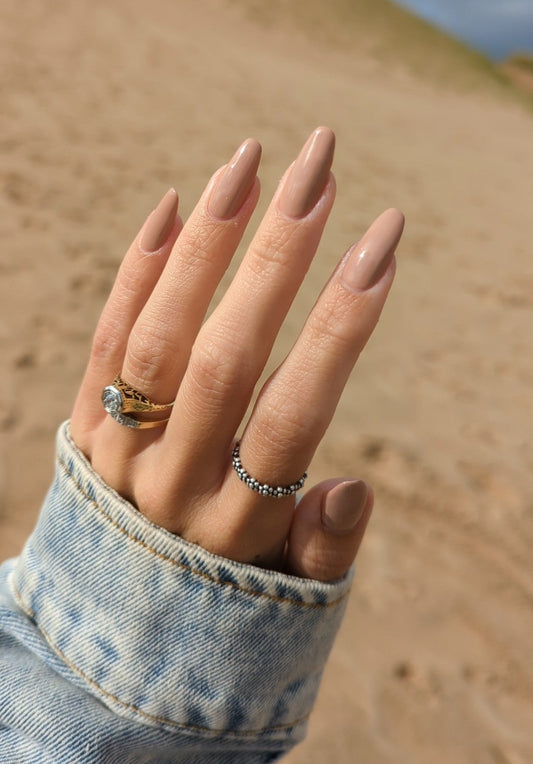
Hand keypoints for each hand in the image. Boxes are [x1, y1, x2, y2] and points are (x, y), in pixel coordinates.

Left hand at [70, 127, 402, 581]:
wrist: (111, 626)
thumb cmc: (228, 594)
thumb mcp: (286, 597)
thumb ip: (324, 551)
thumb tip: (354, 489)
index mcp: (240, 527)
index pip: (295, 414)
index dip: (341, 327)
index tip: (382, 242)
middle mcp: (172, 484)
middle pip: (226, 358)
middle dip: (278, 257)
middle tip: (319, 166)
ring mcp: (117, 452)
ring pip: (158, 337)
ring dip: (207, 244)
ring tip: (252, 160)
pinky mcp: (80, 425)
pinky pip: (104, 341)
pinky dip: (138, 271)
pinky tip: (178, 203)